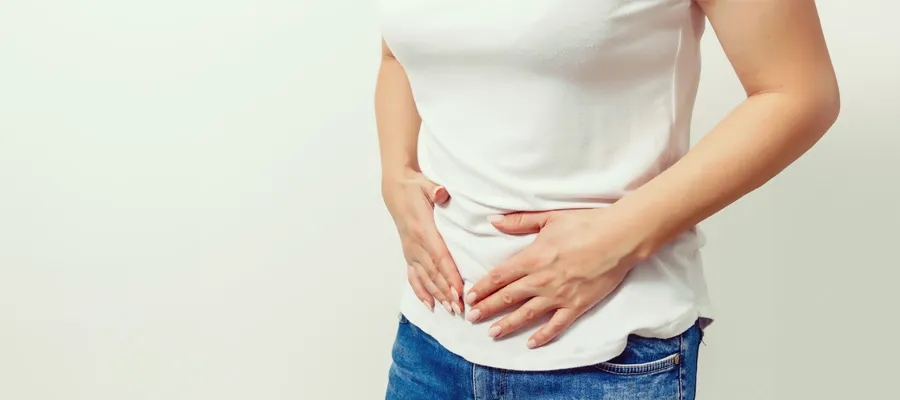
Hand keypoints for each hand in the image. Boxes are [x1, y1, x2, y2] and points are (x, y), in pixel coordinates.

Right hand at [382, 171, 463, 314]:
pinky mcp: (408, 253)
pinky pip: (413, 276)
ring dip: (437, 295)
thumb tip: (442, 193)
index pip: (439, 256)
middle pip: (432, 272)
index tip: (458, 291)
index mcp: (422, 229)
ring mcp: (410, 251)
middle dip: (446, 291)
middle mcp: (415, 244)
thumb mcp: (426, 185)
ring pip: (424, 277)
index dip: (448, 275)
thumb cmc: (415, 188)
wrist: (396, 189)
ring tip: (449, 310)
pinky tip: (429, 304)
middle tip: (459, 308)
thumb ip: (435, 190)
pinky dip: (421, 291)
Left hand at [464, 208, 645, 348]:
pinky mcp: (577, 305)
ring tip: (492, 333)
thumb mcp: (548, 218)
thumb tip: (492, 220)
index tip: (469, 297)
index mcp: (532, 258)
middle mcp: (542, 279)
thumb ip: (518, 222)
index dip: (482, 288)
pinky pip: (556, 325)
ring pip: (527, 314)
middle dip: (487, 308)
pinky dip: (543, 335)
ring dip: (507, 324)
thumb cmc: (585, 223)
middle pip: (508, 297)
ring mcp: (559, 295)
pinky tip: (531, 343)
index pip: (499, 276)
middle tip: (471, 318)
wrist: (619, 237)